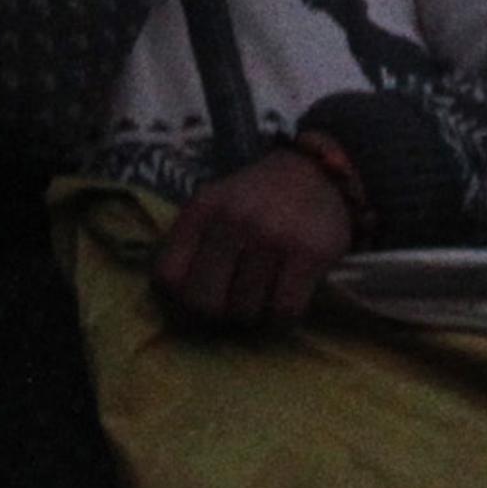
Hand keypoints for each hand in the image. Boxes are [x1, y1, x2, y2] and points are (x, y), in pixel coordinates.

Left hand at [150, 146, 357, 332]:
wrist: (318, 172)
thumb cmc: (258, 200)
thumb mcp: (216, 205)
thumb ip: (192, 244)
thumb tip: (172, 302)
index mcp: (203, 206)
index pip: (168, 276)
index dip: (181, 295)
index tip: (199, 293)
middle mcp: (234, 218)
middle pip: (205, 302)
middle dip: (219, 310)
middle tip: (233, 299)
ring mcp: (272, 235)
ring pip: (245, 312)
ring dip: (254, 311)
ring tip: (263, 288)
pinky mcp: (309, 252)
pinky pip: (283, 312)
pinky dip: (283, 315)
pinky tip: (285, 293)